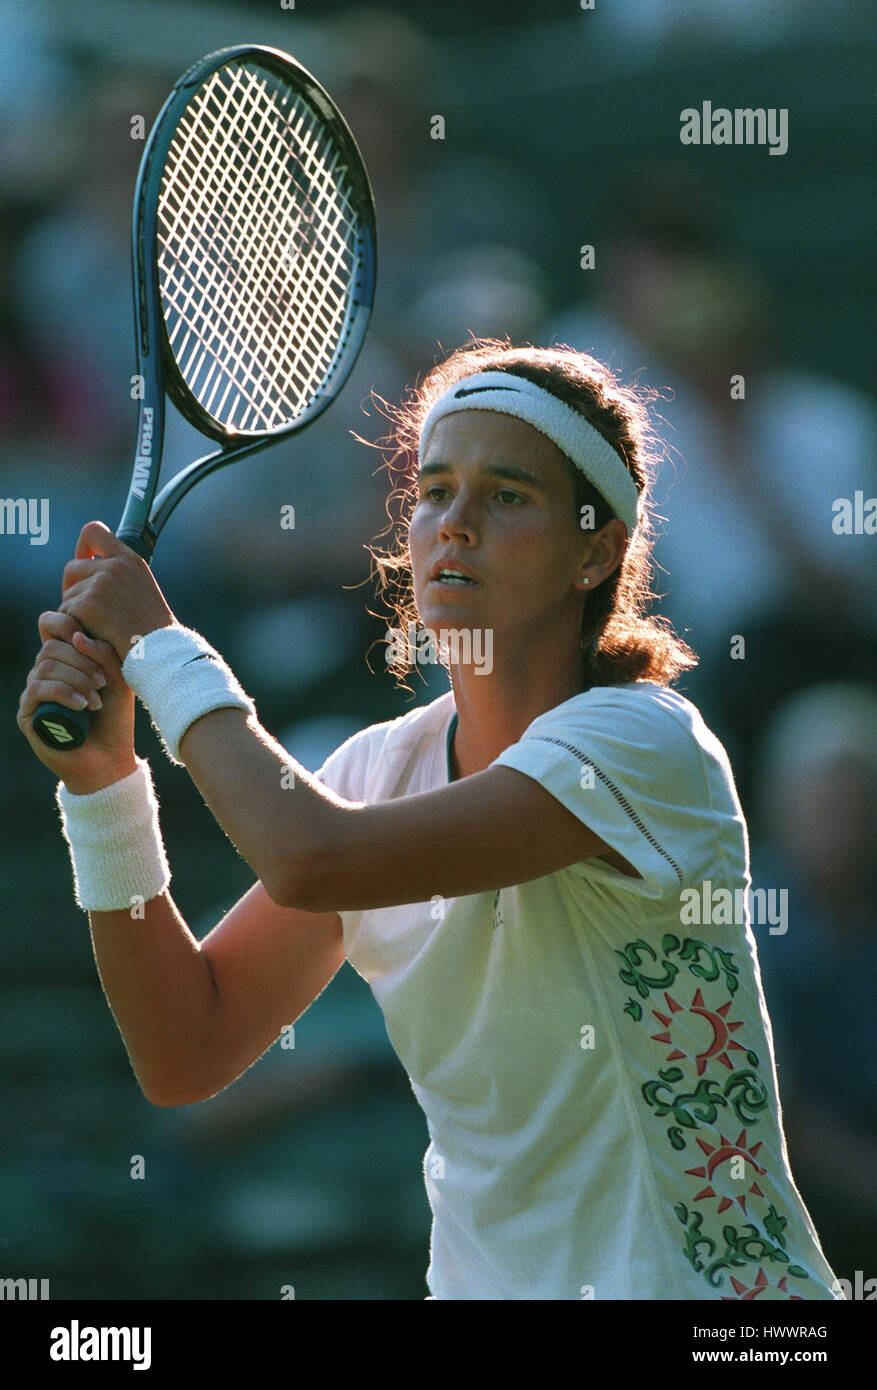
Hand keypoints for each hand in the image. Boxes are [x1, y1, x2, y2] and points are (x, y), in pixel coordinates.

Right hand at [18, 610, 136, 790]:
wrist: (109, 759)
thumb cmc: (115, 717)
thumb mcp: (118, 679)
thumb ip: (102, 653)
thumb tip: (76, 635)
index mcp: (65, 659)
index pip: (51, 625)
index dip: (65, 623)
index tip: (90, 641)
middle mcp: (45, 672)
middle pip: (52, 646)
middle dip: (82, 662)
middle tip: (102, 683)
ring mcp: (33, 692)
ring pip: (45, 666)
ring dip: (76, 680)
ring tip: (95, 701)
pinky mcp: (27, 713)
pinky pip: (37, 689)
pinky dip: (63, 693)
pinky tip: (82, 706)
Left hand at [59, 521, 175, 663]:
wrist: (159, 651)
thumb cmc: (152, 629)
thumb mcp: (143, 590)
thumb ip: (121, 575)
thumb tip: (94, 563)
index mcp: (129, 560)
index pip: (93, 532)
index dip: (82, 546)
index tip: (84, 559)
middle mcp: (114, 566)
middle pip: (72, 568)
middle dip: (73, 588)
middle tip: (84, 609)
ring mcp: (100, 584)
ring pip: (68, 594)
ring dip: (75, 612)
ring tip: (97, 628)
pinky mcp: (88, 604)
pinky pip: (65, 612)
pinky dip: (74, 626)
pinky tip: (92, 635)